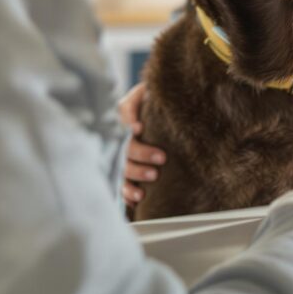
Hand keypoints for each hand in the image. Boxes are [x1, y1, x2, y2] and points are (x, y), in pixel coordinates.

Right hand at [117, 82, 165, 207]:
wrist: (170, 104)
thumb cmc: (156, 98)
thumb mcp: (145, 92)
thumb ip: (134, 104)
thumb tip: (133, 128)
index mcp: (127, 121)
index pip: (122, 124)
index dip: (128, 124)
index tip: (139, 129)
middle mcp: (124, 140)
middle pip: (126, 150)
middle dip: (142, 154)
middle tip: (161, 158)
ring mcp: (127, 157)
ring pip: (124, 170)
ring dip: (134, 178)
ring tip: (151, 180)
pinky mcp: (133, 172)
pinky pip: (125, 185)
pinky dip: (128, 194)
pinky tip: (136, 200)